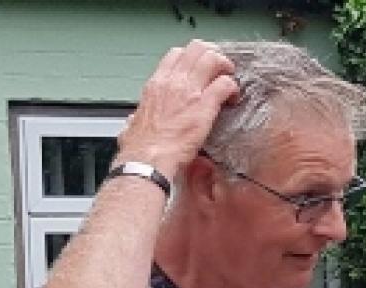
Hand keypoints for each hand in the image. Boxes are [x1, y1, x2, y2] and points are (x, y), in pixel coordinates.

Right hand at [118, 41, 241, 177]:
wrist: (147, 160)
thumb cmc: (140, 148)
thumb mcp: (132, 125)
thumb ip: (135, 119)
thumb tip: (133, 121)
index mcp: (156, 85)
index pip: (176, 54)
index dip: (193, 57)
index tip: (201, 68)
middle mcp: (173, 82)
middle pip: (197, 49)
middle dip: (213, 55)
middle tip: (220, 70)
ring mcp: (189, 91)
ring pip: (212, 58)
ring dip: (225, 67)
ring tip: (229, 80)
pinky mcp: (204, 106)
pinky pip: (225, 84)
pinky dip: (233, 88)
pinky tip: (233, 99)